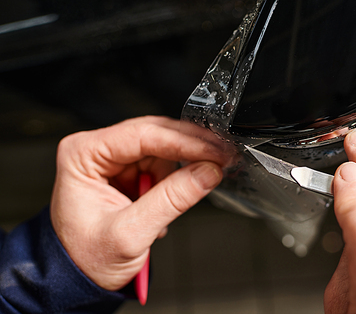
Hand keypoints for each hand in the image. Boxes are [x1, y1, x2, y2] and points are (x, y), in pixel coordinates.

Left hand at [50, 116, 223, 290]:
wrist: (78, 277)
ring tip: (190, 191)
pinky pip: (163, 162)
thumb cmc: (85, 258)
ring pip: (163, 147)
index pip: (142, 135)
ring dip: (182, 166)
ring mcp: (113, 160)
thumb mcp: (130, 233)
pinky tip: (176, 194)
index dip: (184, 142)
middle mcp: (97, 150)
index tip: (214, 152)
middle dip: (190, 147)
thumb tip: (207, 172)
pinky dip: (177, 176)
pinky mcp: (128, 171)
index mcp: (82, 155)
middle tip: (221, 157)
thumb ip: (171, 200)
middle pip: (154, 133)